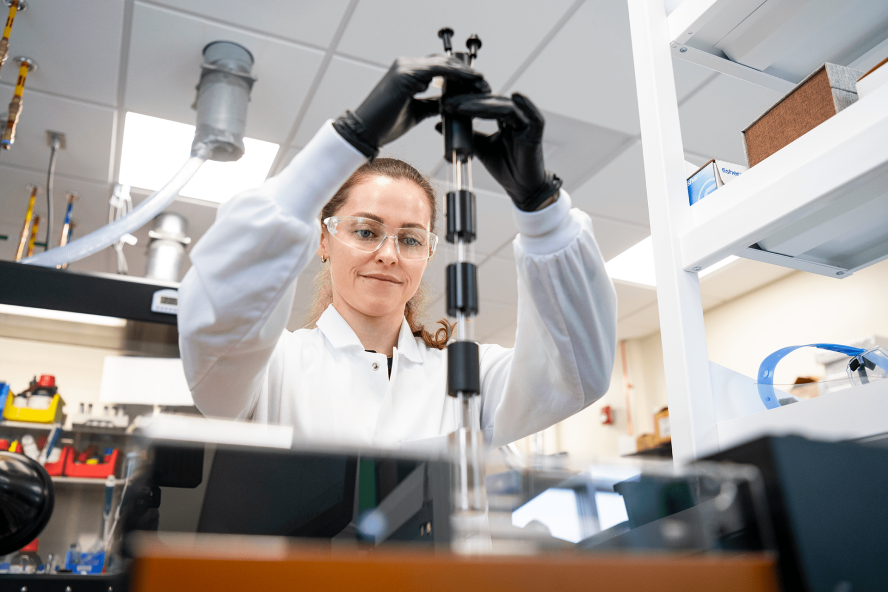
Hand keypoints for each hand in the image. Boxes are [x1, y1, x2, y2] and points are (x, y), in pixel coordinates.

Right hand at [333, 56, 488, 158]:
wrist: (365, 132)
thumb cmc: (385, 124)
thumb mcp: (416, 113)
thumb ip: (432, 104)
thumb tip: (449, 104)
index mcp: (408, 72)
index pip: (440, 67)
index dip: (460, 74)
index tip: (478, 85)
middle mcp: (406, 65)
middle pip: (444, 61)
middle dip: (467, 72)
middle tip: (485, 83)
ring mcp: (405, 67)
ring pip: (443, 63)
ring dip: (465, 73)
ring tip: (482, 83)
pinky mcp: (405, 74)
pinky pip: (437, 70)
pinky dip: (455, 75)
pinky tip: (470, 81)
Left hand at [442, 92, 560, 210]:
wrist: (521, 188)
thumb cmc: (505, 168)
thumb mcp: (480, 148)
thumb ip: (465, 135)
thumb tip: (440, 125)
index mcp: (504, 119)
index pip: (484, 103)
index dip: (466, 102)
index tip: (446, 104)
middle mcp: (516, 118)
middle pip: (493, 102)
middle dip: (470, 101)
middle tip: (449, 103)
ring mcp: (527, 124)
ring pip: (506, 107)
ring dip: (483, 105)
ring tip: (461, 107)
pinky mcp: (536, 132)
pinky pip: (533, 116)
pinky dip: (526, 105)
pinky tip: (514, 96)